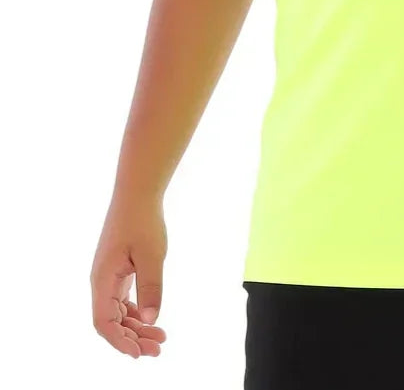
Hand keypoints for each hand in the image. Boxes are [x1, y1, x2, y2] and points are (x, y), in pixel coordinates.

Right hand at [90, 193, 167, 358]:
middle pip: (111, 321)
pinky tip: (152, 318)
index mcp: (102, 279)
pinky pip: (122, 300)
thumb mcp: (152, 255)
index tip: (139, 353)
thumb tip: (151, 320)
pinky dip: (136, 312)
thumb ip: (150, 287)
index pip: (104, 322)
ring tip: (161, 337)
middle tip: (159, 347)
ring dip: (136, 327)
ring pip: (118, 312)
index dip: (120, 341)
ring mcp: (109, 276)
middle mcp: (101, 281)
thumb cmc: (143, 221)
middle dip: (133, 338)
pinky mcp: (118, 270)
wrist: (137, 193)